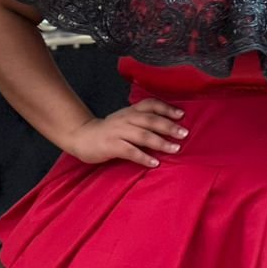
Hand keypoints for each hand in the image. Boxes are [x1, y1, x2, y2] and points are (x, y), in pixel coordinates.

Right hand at [63, 99, 187, 167]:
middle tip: (184, 134)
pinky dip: (143, 157)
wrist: (81, 137)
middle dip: (169, 126)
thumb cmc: (108, 131)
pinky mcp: (111, 146)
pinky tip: (154, 163)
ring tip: (175, 149)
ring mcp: (118, 132)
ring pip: (143, 135)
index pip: (150, 104)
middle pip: (150, 120)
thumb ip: (142, 120)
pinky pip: (130, 151)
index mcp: (130, 111)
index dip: (166, 108)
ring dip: (161, 142)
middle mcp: (125, 119)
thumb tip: (167, 126)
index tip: (181, 115)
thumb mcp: (125, 120)